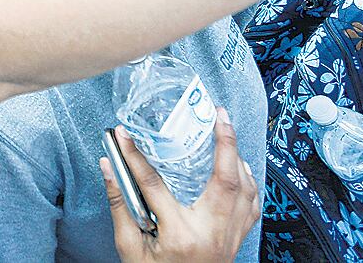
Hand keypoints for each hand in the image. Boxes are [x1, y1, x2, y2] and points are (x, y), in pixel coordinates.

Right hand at [104, 110, 259, 262]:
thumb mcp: (130, 248)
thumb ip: (120, 206)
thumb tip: (109, 167)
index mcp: (179, 234)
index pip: (154, 185)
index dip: (135, 156)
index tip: (122, 136)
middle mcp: (210, 232)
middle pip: (225, 178)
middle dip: (224, 141)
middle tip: (218, 114)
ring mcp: (229, 236)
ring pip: (246, 189)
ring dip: (239, 158)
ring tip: (228, 132)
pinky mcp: (237, 239)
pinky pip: (252, 205)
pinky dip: (249, 182)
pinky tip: (240, 168)